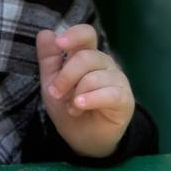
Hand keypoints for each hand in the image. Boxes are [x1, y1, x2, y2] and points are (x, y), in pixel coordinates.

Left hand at [37, 25, 135, 157]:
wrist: (81, 137)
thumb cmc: (68, 105)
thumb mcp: (51, 81)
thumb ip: (48, 58)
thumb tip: (45, 33)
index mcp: (87, 55)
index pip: (87, 34)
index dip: (74, 35)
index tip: (60, 43)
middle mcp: (105, 64)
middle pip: (86, 57)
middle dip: (65, 76)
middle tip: (55, 94)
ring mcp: (117, 80)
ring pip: (95, 77)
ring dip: (76, 94)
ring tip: (71, 108)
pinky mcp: (125, 100)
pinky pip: (110, 93)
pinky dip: (91, 99)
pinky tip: (79, 106)